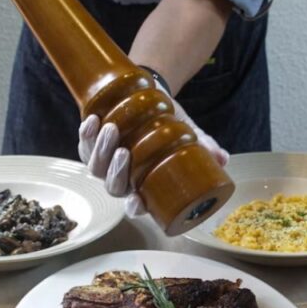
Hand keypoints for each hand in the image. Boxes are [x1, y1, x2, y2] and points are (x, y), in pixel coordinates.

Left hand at [78, 100, 228, 217]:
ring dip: (100, 150)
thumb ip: (204, 146)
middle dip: (116, 171)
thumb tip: (222, 158)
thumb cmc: (172, 125)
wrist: (153, 99)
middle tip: (125, 151)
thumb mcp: (190, 135)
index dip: (135, 208)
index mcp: (145, 186)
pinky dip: (85, 135)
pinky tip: (92, 122)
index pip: (137, 207)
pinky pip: (83, 146)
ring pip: (96, 168)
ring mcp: (106, 164)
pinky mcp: (92, 146)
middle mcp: (124, 180)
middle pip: (114, 186)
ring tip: (110, 129)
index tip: (137, 201)